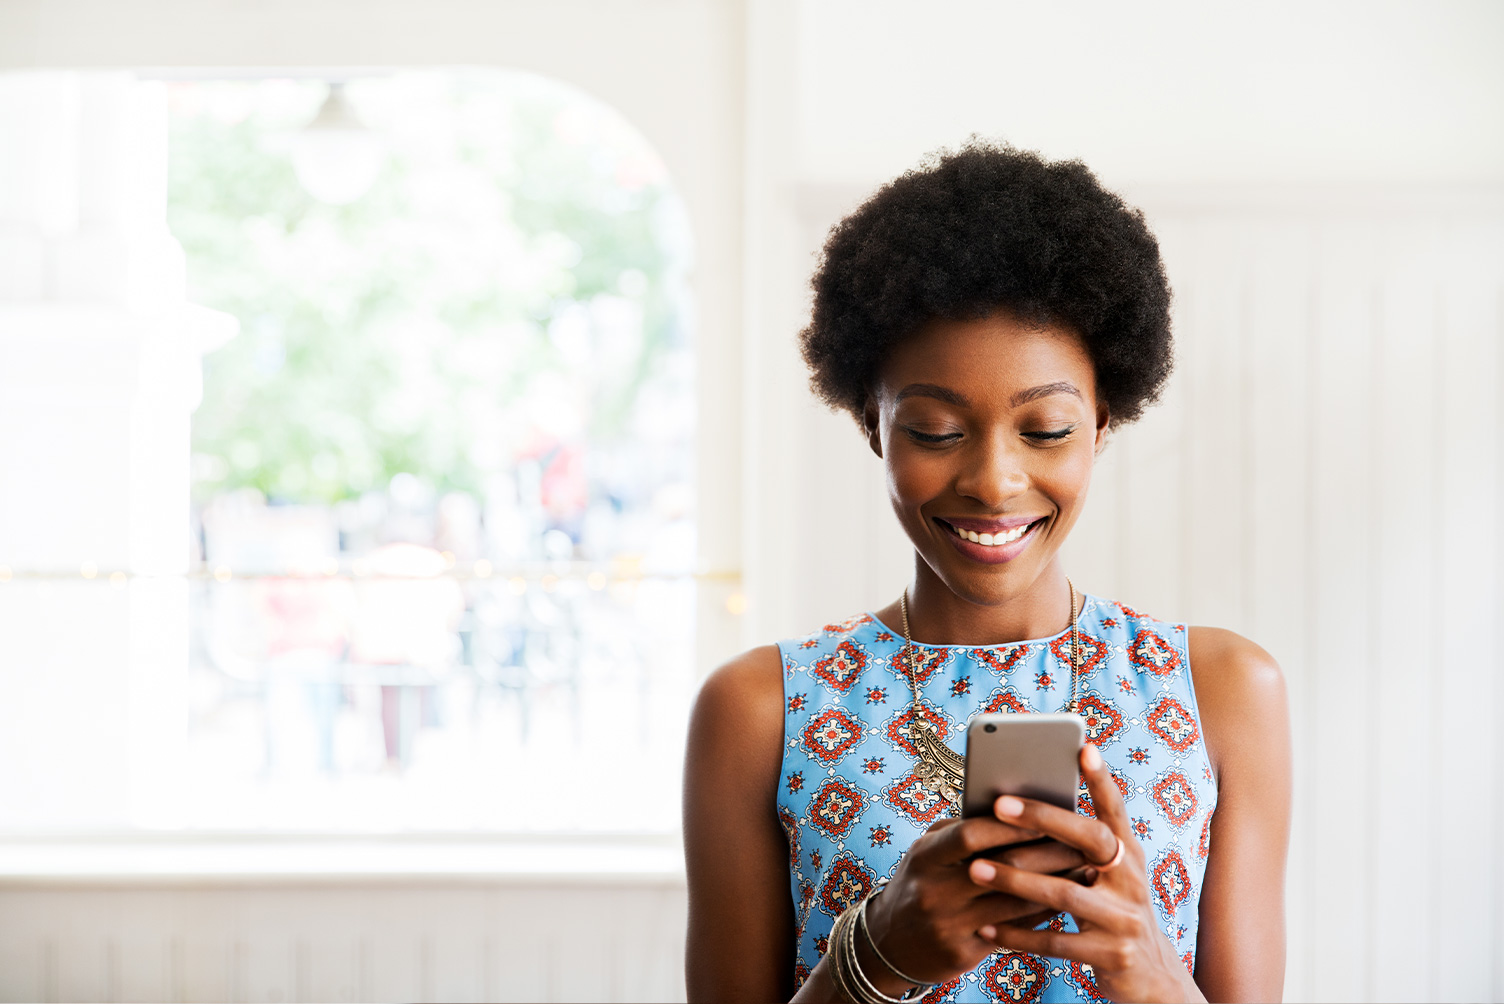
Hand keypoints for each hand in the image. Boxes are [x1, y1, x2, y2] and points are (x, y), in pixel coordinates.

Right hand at [860, 813, 1085, 991]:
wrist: (888, 943)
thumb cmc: (920, 882)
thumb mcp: (927, 852)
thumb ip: (962, 831)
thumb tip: (1016, 810)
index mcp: (925, 856)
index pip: (972, 834)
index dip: (1012, 824)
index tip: (1048, 815)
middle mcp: (934, 891)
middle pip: (1002, 868)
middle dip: (1048, 853)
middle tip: (1082, 842)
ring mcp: (948, 925)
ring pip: (1015, 903)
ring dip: (1055, 886)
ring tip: (1083, 870)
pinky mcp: (962, 952)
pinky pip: (1014, 931)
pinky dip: (1041, 914)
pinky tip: (1063, 901)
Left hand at [966, 744, 1202, 1002]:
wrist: (1150, 978)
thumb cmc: (1112, 912)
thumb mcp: (1108, 877)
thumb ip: (1078, 849)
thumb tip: (1019, 810)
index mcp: (1128, 854)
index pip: (1114, 810)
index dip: (1100, 779)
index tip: (1081, 747)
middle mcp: (1132, 880)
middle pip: (1088, 840)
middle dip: (1042, 818)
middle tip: (997, 804)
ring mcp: (1125, 919)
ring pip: (1064, 894)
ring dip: (1015, 881)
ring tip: (975, 870)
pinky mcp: (1112, 955)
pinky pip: (1056, 942)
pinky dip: (1018, 935)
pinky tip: (987, 928)